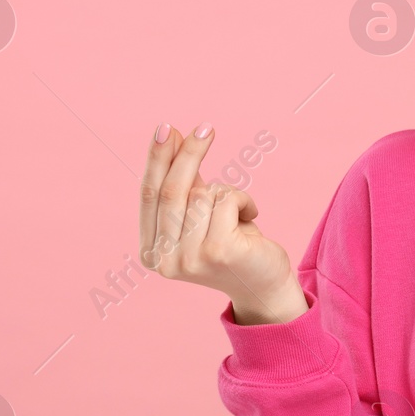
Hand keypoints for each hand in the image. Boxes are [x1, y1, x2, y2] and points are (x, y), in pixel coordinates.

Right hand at [139, 123, 306, 322]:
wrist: (266, 287)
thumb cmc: (233, 246)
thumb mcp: (202, 217)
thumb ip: (185, 186)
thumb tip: (173, 136)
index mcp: (151, 252)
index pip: (149, 195)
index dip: (156, 160)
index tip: (167, 128)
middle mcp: (165, 260)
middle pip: (172, 191)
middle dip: (188, 154)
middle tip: (206, 128)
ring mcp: (190, 258)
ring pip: (203, 194)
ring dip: (226, 192)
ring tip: (240, 212)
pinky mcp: (219, 251)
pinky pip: (227, 199)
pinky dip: (243, 200)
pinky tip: (251, 217)